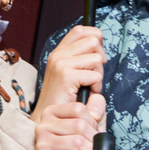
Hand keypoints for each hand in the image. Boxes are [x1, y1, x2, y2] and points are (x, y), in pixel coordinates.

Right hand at [36, 26, 104, 149]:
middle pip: (94, 40)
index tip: (96, 55)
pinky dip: (96, 86)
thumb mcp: (71, 75)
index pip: (81, 30)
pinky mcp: (66, 75)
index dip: (95, 37)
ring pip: (97, 58)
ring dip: (98, 75)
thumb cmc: (63, 101)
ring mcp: (61, 63)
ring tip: (88, 86)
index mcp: (59, 52)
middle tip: (92, 76)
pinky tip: (86, 93)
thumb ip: (81, 59)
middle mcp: (58, 54)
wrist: (48, 120)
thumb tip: (99, 47)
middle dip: (100, 59)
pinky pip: (95, 75)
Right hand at [37, 89, 104, 149]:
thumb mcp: (90, 119)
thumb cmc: (80, 141)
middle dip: (92, 137)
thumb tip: (95, 114)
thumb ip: (96, 107)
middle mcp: (43, 125)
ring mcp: (42, 143)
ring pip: (78, 142)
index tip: (92, 129)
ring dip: (89, 149)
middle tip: (93, 144)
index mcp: (51, 111)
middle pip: (79, 125)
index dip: (92, 120)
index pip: (79, 109)